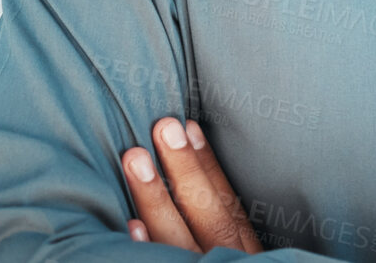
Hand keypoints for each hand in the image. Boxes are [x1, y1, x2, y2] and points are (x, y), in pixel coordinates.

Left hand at [121, 118, 260, 252]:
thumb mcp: (236, 247)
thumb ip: (219, 215)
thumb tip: (191, 147)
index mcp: (244, 248)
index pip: (228, 202)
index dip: (208, 164)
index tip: (189, 126)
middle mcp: (225, 259)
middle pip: (210, 218)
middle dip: (186, 170)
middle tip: (164, 128)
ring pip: (179, 240)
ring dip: (156, 200)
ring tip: (134, 159)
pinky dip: (147, 248)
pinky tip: (131, 225)